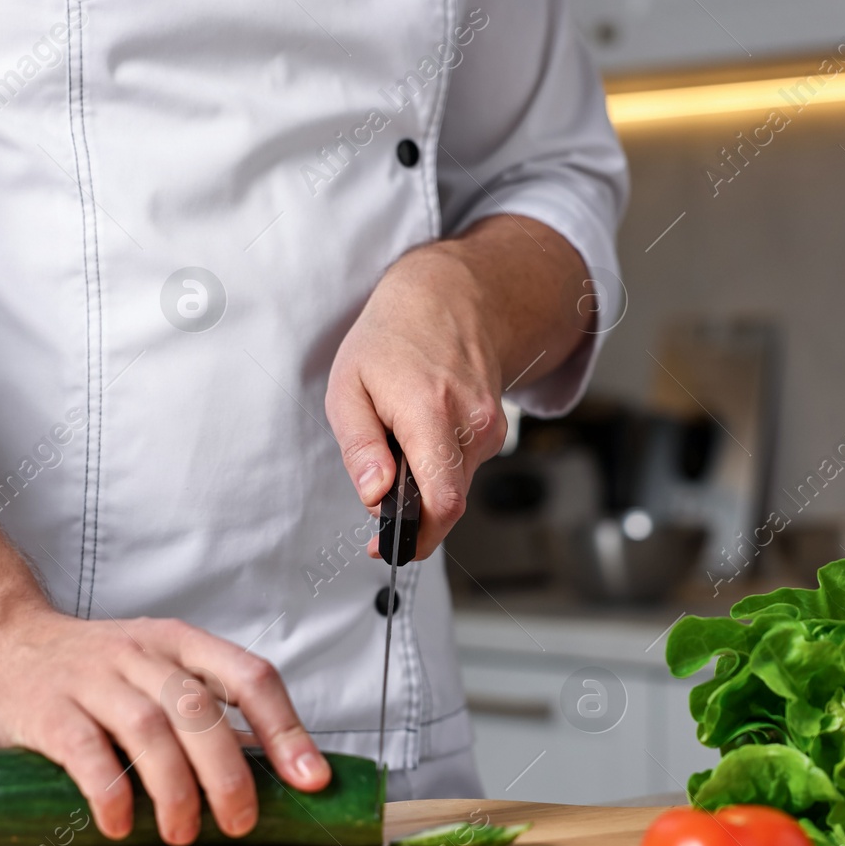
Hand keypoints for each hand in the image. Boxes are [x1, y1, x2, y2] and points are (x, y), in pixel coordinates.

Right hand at [0, 606, 330, 844]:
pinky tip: (122, 823)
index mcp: (180, 643)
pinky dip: (111, 790)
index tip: (310, 779)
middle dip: (228, 774)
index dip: (287, 728)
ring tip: (182, 833)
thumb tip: (267, 777)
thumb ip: (199, 712)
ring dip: (174, 788)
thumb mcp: (153, 670)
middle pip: (201, 710)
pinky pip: (86, 750)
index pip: (250, 676)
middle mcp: (142, 653)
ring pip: (150, 728)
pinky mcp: (48, 708)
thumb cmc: (89, 670)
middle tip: (239, 823)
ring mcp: (93, 677)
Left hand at [325, 215, 590, 557]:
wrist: (451, 298)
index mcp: (430, 412)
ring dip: (423, 484)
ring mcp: (490, 428)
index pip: (442, 501)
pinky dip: (437, 467)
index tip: (388, 547)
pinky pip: (462, 470)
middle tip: (380, 496)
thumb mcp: (349, 387)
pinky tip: (422, 434)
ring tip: (399, 442)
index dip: (416, 537)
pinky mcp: (495, 432)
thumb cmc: (392, 339)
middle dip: (412, 514)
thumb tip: (374, 494)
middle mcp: (471, 423)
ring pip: (454, 487)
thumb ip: (360, 447)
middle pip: (448, 504)